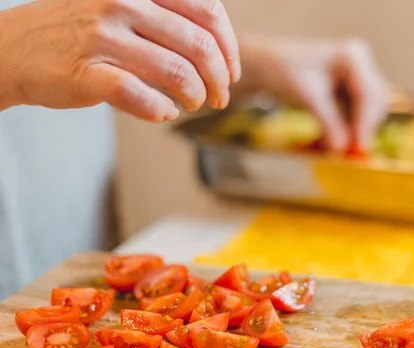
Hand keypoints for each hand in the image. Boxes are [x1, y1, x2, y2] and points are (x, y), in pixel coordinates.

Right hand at [0, 0, 239, 120]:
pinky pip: (138, 95)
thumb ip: (167, 17)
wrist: (14, 46)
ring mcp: (102, 37)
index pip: (208, 12)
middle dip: (220, 80)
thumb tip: (220, 46)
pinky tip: (164, 112)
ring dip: (196, 96)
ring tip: (193, 104)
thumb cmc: (83, 30)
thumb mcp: (125, 5)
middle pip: (199, 47)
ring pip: (177, 73)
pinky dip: (160, 110)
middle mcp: (122, 2)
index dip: (229, 48)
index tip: (232, 72)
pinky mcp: (85, 73)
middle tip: (220, 97)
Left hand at [239, 35, 387, 151]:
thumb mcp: (307, 98)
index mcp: (352, 56)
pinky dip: (350, 129)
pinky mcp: (352, 91)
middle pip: (374, 103)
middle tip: (352, 154)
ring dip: (358, 131)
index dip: (365, 123)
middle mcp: (361, 64)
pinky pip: (358, 115)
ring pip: (369, 111)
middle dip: (364, 129)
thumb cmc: (284, 73)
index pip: (368, 94)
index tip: (359, 148)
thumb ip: (329, 123)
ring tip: (342, 150)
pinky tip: (336, 142)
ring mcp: (358, 77)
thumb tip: (343, 149)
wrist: (268, 66)